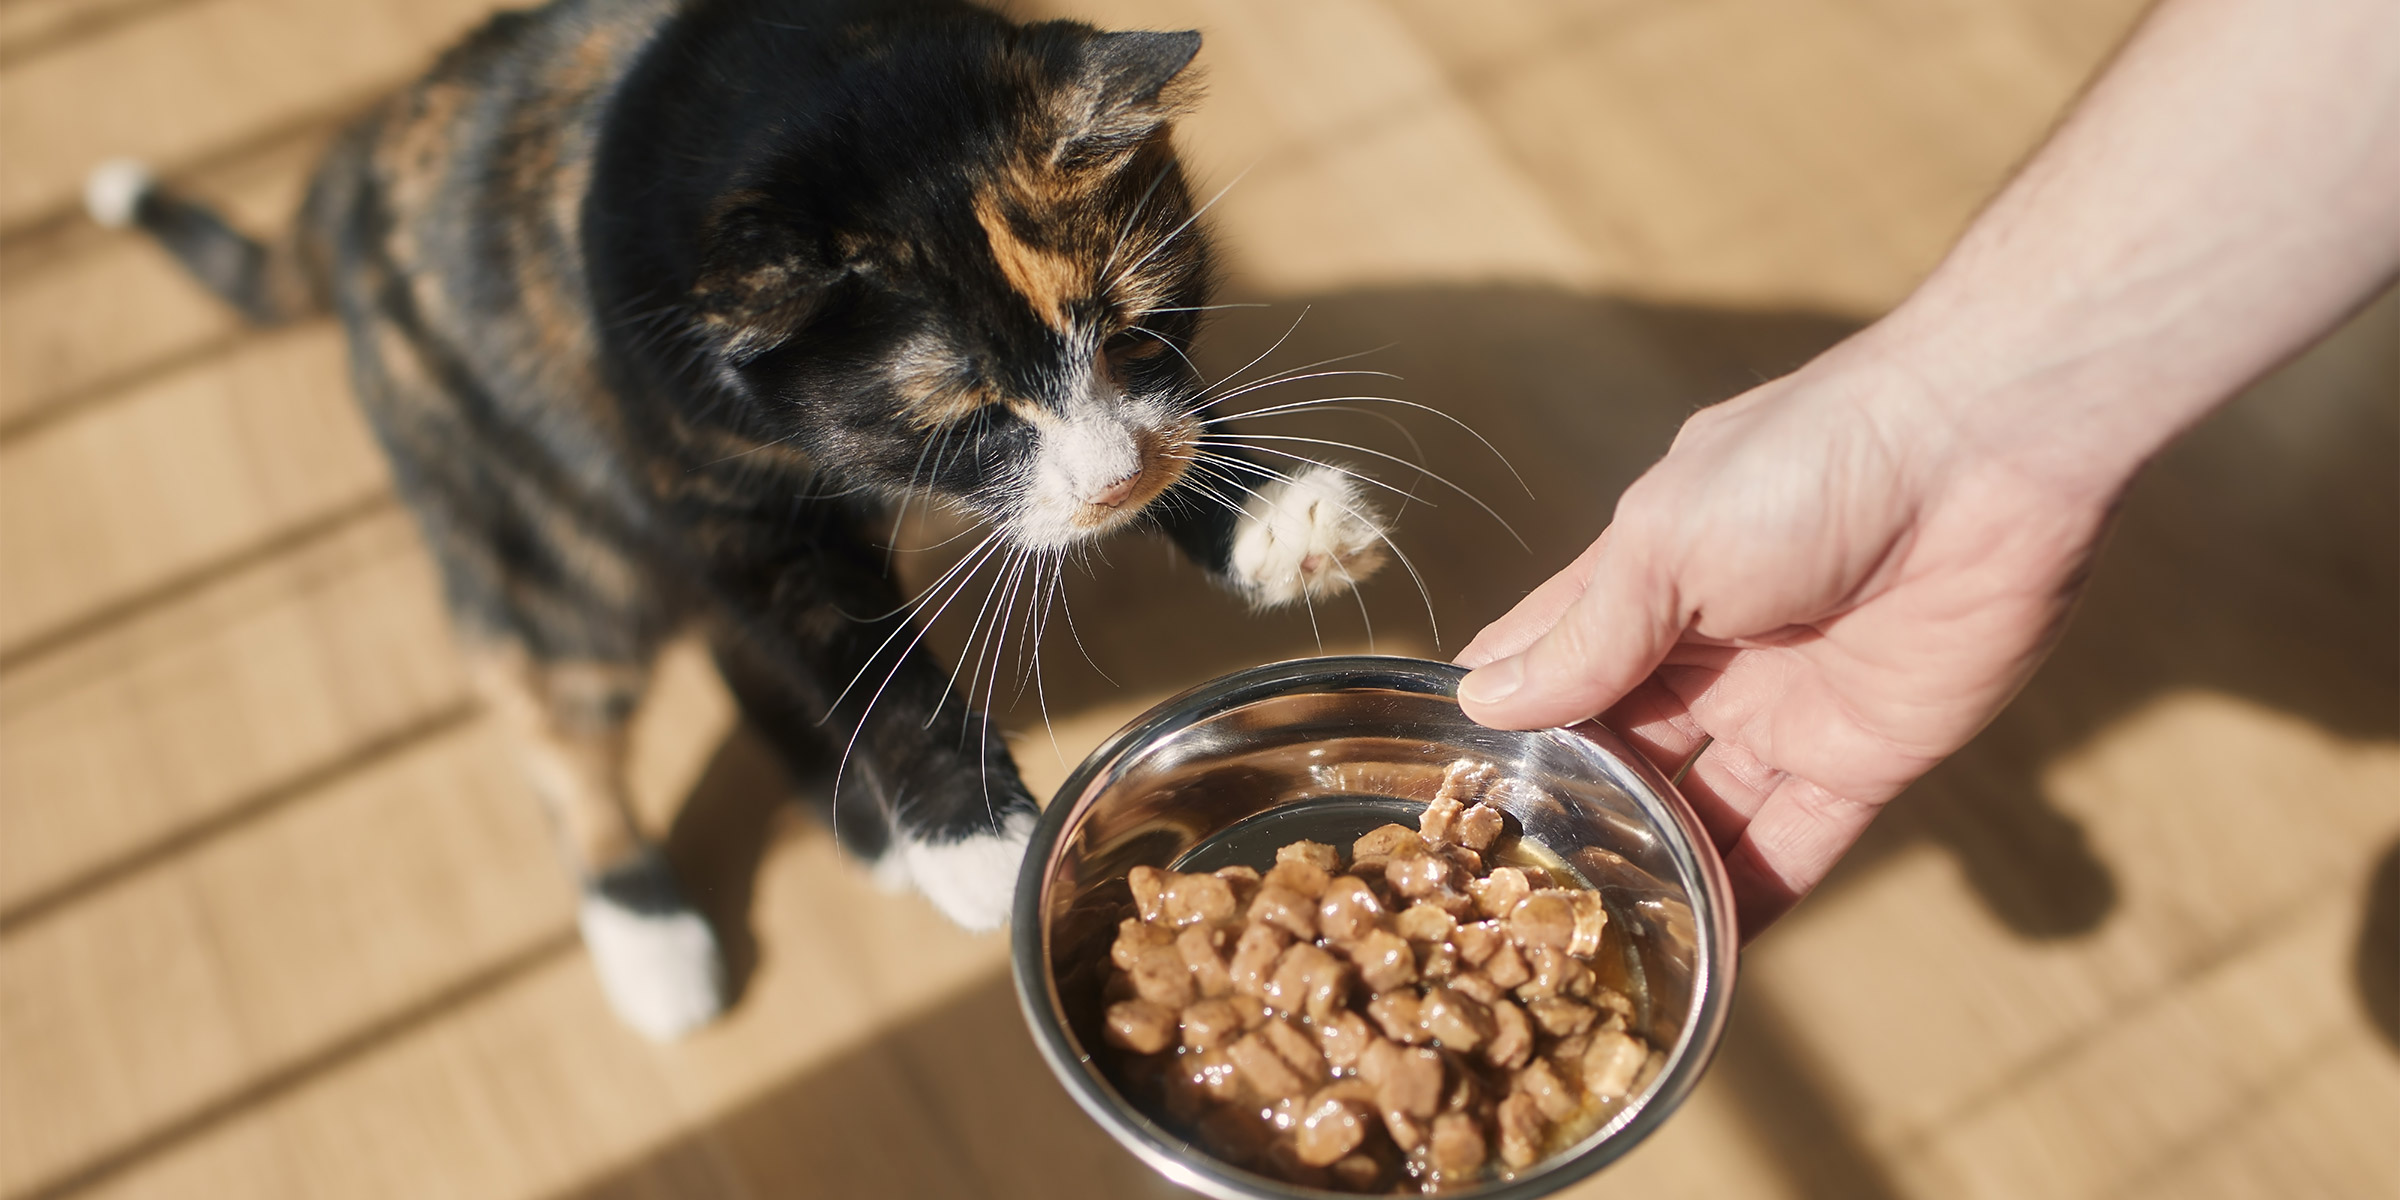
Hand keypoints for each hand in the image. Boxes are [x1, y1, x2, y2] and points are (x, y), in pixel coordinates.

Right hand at [1456, 346, 2114, 934]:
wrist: (1989, 455)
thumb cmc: (1808, 468)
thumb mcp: (1664, 544)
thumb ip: (1586, 637)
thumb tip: (1484, 702)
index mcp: (1645, 587)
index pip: (1553, 664)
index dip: (1501, 723)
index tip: (1442, 796)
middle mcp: (1705, 658)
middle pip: (1621, 757)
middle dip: (1571, 817)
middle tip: (1506, 896)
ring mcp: (1782, 713)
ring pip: (1699, 815)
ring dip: (1652, 873)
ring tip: (1585, 948)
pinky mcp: (1865, 759)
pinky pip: (1794, 848)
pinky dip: (1750, 905)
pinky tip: (1701, 961)